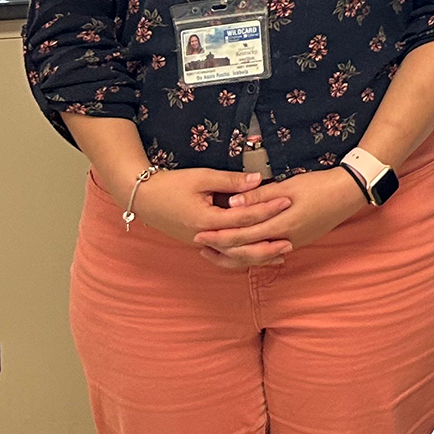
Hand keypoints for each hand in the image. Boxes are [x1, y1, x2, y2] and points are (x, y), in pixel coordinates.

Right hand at [123, 168, 289, 259]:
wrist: (142, 198)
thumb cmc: (171, 184)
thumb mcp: (201, 177)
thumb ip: (231, 181)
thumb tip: (258, 179)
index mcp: (206, 220)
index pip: (243, 218)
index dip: (267, 209)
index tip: (287, 201)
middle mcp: (205, 237)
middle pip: (241, 245)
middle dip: (267, 244)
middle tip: (291, 240)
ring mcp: (201, 243)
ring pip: (234, 255)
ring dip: (257, 255)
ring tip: (280, 254)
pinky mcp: (199, 243)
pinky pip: (225, 254)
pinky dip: (242, 255)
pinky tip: (258, 255)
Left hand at [191, 166, 368, 268]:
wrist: (349, 193)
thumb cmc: (319, 185)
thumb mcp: (288, 186)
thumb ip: (258, 197)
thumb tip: (231, 203)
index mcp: (281, 225)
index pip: (242, 236)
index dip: (219, 236)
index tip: (199, 234)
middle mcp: (285, 239)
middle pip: (246, 251)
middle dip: (221, 249)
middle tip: (200, 246)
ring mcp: (294, 243)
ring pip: (257, 256)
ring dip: (235, 255)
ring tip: (216, 251)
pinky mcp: (299, 241)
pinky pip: (269, 253)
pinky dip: (252, 253)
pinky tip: (243, 250)